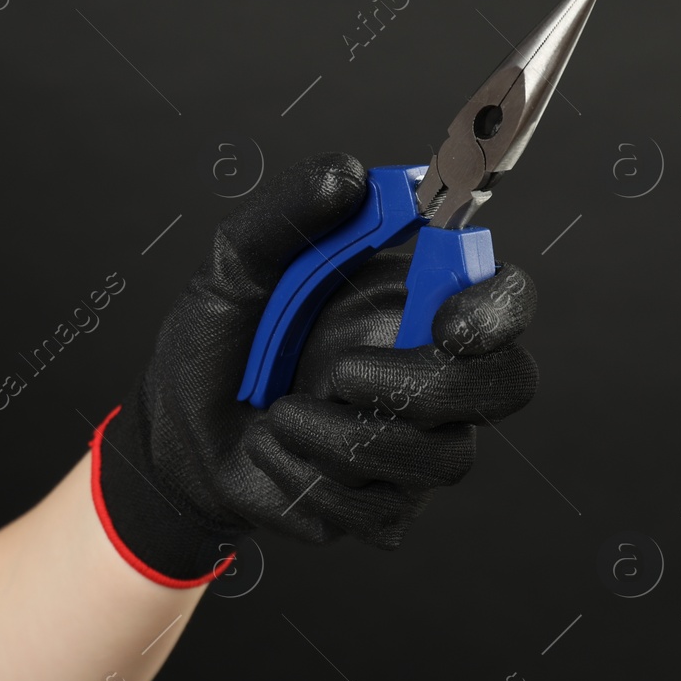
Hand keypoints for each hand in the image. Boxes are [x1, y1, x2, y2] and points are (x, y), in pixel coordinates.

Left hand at [90, 152, 538, 585]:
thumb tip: (348, 175)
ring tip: (278, 412)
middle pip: (504, 384)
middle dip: (428, 386)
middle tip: (341, 376)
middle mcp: (432, 372)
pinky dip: (309, 476)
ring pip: (439, 456)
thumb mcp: (233, 269)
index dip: (497, 310)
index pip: (503, 298)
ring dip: (339, 435)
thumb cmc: (217, 345)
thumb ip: (287, 216)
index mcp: (413, 302)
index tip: (447, 320)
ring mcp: (416, 444)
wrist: (176, 435)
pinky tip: (274, 452)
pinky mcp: (384, 504)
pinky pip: (378, 505)